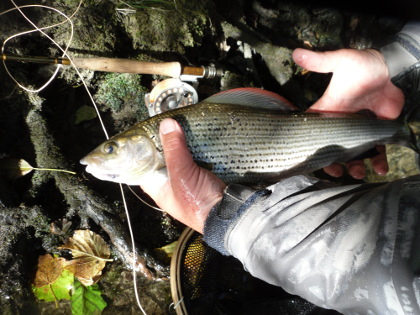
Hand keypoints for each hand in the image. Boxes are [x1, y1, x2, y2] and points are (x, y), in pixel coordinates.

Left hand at [140, 118, 225, 232]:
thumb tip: (166, 124)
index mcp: (162, 189)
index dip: (146, 151)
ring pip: (186, 158)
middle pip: (168, 160)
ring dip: (188, 144)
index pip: (146, 168)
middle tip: (171, 125)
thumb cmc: (199, 203)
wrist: (231, 213)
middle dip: (170, 143)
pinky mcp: (210, 176)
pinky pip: (203, 158)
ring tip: (187, 126)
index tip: (148, 133)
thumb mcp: (182, 174)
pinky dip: (203, 149)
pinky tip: (203, 137)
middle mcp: (176, 185)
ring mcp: (193, 181)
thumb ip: (173, 150)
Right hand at [293, 48, 404, 177]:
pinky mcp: (378, 129)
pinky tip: (381, 169)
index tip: (310, 158)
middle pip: (334, 146)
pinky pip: (378, 148)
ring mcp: (361, 127)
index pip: (315, 128)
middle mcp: (343, 121)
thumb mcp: (340, 61)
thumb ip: (320, 61)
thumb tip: (295, 52)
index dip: (311, 144)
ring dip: (356, 165)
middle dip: (334, 161)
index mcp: (330, 108)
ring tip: (359, 174)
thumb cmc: (364, 65)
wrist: (393, 67)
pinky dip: (379, 160)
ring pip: (356, 152)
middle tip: (335, 173)